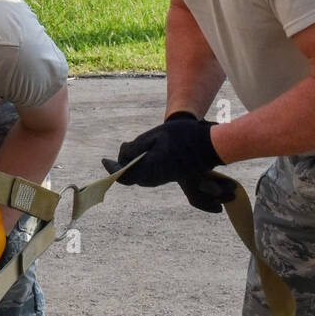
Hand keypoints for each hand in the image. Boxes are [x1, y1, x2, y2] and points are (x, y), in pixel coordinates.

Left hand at [102, 112, 231, 210]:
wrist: (210, 144)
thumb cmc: (182, 136)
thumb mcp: (155, 136)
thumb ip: (135, 147)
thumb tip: (121, 156)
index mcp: (150, 169)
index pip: (124, 176)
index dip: (111, 169)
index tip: (104, 161)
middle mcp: (155, 178)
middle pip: (131, 176)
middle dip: (122, 165)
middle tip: (120, 152)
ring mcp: (163, 179)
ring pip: (141, 175)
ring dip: (133, 165)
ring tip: (132, 150)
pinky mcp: (170, 176)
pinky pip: (151, 174)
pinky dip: (144, 165)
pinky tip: (147, 152)